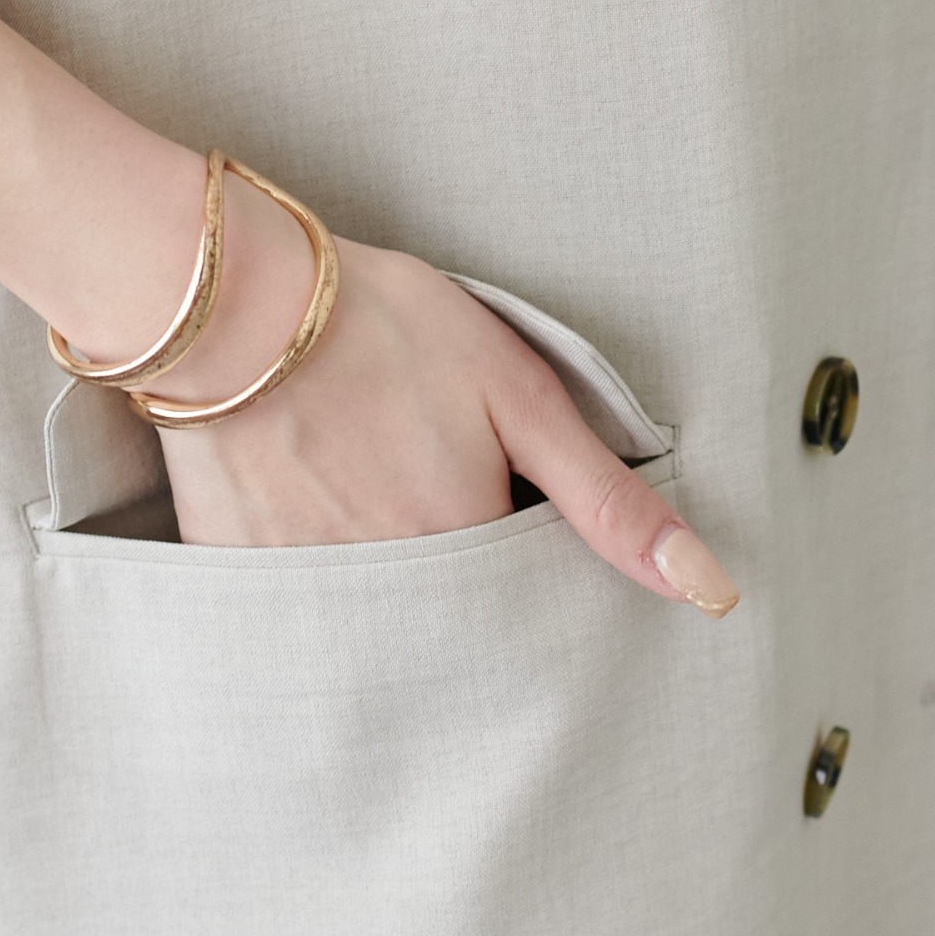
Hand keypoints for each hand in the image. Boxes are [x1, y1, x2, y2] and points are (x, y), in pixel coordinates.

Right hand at [129, 176, 739, 616]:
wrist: (226, 300)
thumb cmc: (381, 328)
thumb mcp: (523, 400)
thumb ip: (610, 506)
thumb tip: (708, 592)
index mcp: (467, 562)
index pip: (526, 616)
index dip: (521, 563)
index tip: (495, 503)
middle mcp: (392, 604)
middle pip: (452, 635)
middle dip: (459, 586)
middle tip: (419, 483)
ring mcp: (313, 603)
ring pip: (381, 631)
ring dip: (392, 589)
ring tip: (366, 493)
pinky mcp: (246, 586)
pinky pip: (305, 621)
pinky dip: (321, 585)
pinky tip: (311, 508)